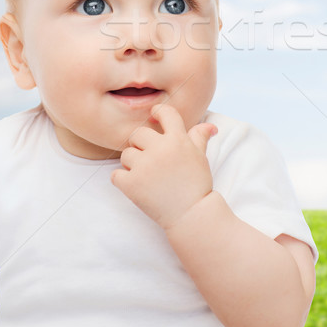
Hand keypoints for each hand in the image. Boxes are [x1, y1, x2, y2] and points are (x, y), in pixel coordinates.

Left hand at [111, 104, 216, 228]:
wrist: (192, 214)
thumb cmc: (197, 184)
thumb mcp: (201, 157)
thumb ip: (200, 137)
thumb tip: (210, 126)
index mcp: (178, 139)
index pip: (165, 112)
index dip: (158, 112)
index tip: (154, 116)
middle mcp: (160, 149)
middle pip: (138, 134)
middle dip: (141, 144)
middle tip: (149, 158)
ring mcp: (144, 166)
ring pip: (126, 154)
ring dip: (132, 163)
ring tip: (146, 175)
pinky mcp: (131, 184)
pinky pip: (116, 175)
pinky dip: (122, 180)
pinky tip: (135, 185)